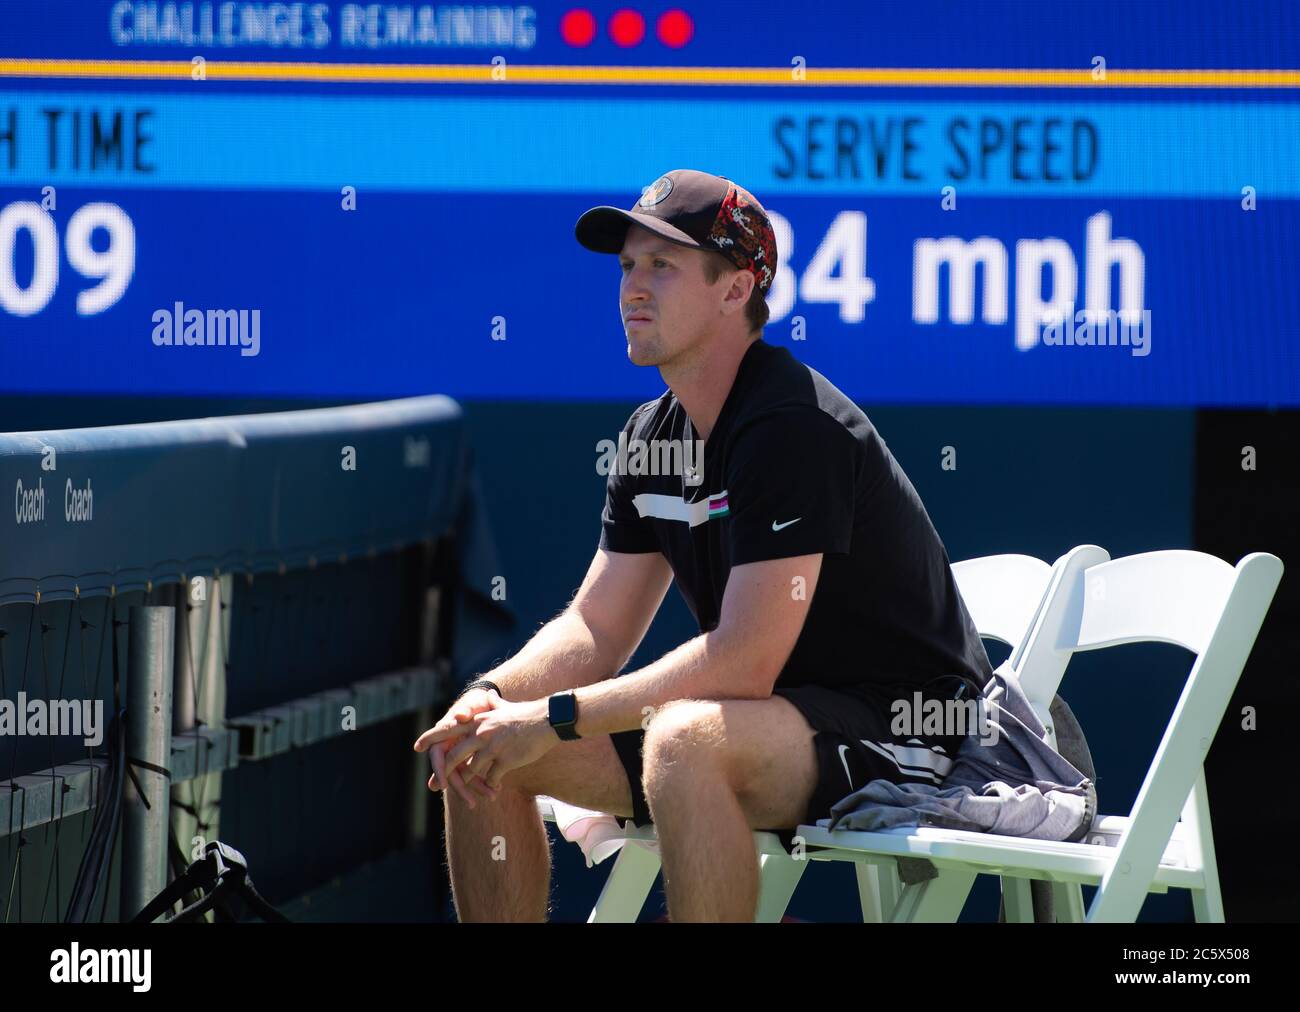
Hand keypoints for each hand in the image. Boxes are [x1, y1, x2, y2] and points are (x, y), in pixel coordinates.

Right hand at [414, 687, 502, 807]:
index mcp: (445, 734)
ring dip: (477, 788)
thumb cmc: (477, 702)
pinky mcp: (473, 758)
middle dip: (461, 788)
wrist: (491, 703)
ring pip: (465, 776)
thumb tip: (460, 716)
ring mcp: (461, 755)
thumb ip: (466, 710)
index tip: (442, 786)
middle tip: (471, 803)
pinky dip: (485, 781)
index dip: (438, 771)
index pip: (437, 756)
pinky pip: (476, 774)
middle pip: (451, 772)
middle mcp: (450, 747)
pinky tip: (497, 789)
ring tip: (492, 796)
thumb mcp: (473, 703)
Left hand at [420, 697, 558, 797]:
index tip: (417, 747)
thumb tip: (488, 696)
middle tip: (438, 784)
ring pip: (472, 769)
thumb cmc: (526, 714)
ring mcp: (493, 747)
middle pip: (455, 755)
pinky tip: (495, 787)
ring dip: (472, 781)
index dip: (431, 738)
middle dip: (444, 771)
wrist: (547, 720)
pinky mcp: (506, 759)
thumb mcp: (505, 707)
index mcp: (479, 720)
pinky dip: (491, 784)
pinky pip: (491, 777)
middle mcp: (482, 733)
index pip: (449, 729)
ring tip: (473, 790)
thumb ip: (492, 704)